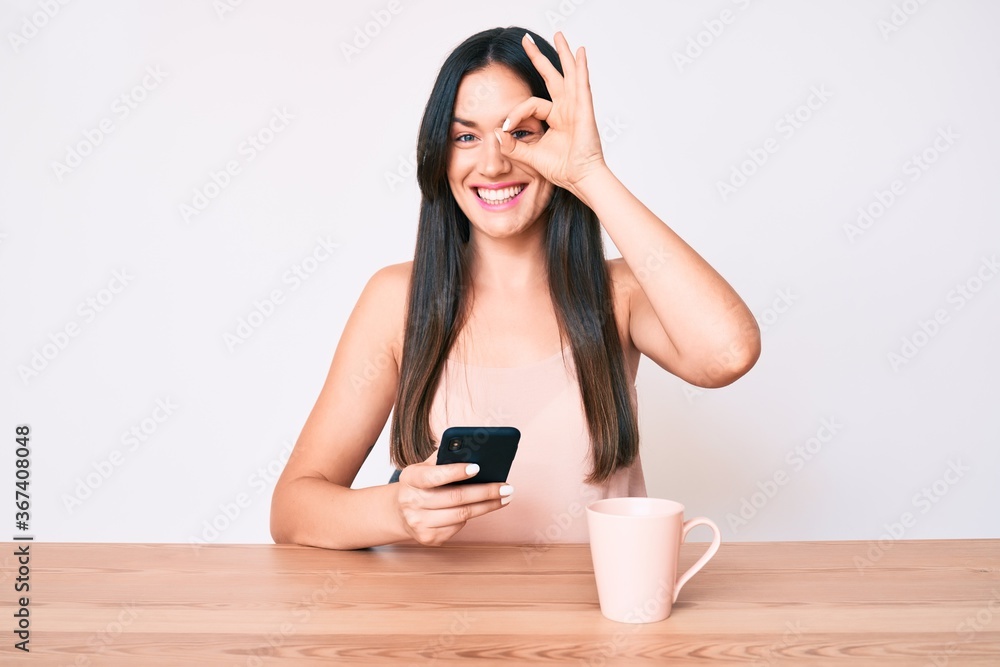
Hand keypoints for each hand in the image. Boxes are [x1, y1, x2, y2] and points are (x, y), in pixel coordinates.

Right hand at [395, 451, 512, 545]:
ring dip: (487, 506)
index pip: (434, 475)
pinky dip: (472, 516)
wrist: (400, 512)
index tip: (478, 467)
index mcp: (410, 478)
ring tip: (505, 498)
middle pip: (455, 497)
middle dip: (485, 492)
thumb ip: (446, 458)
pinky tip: (482, 508)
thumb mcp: (426, 467)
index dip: (456, 472)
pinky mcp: (428, 538)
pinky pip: (458, 527)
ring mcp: (418, 522)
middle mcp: (411, 501)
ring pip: (461, 515)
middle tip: (507, 487)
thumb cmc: (422, 483)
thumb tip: (476, 451)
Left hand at [494, 32, 607, 197]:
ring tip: (559, 35)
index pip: (531, 104)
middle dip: (539, 58)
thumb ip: (512, 145)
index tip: (506, 126)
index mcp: (556, 118)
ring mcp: (577, 107)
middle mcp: (566, 109)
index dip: (516, 112)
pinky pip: (582, 85)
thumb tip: (496, 133)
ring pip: (568, 74)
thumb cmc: (561, 169)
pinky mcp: (584, 110)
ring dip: (563, 54)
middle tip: (527, 40)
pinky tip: (580, 53)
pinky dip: (581, 68)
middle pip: (552, 77)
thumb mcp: (530, 155)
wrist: (579, 179)